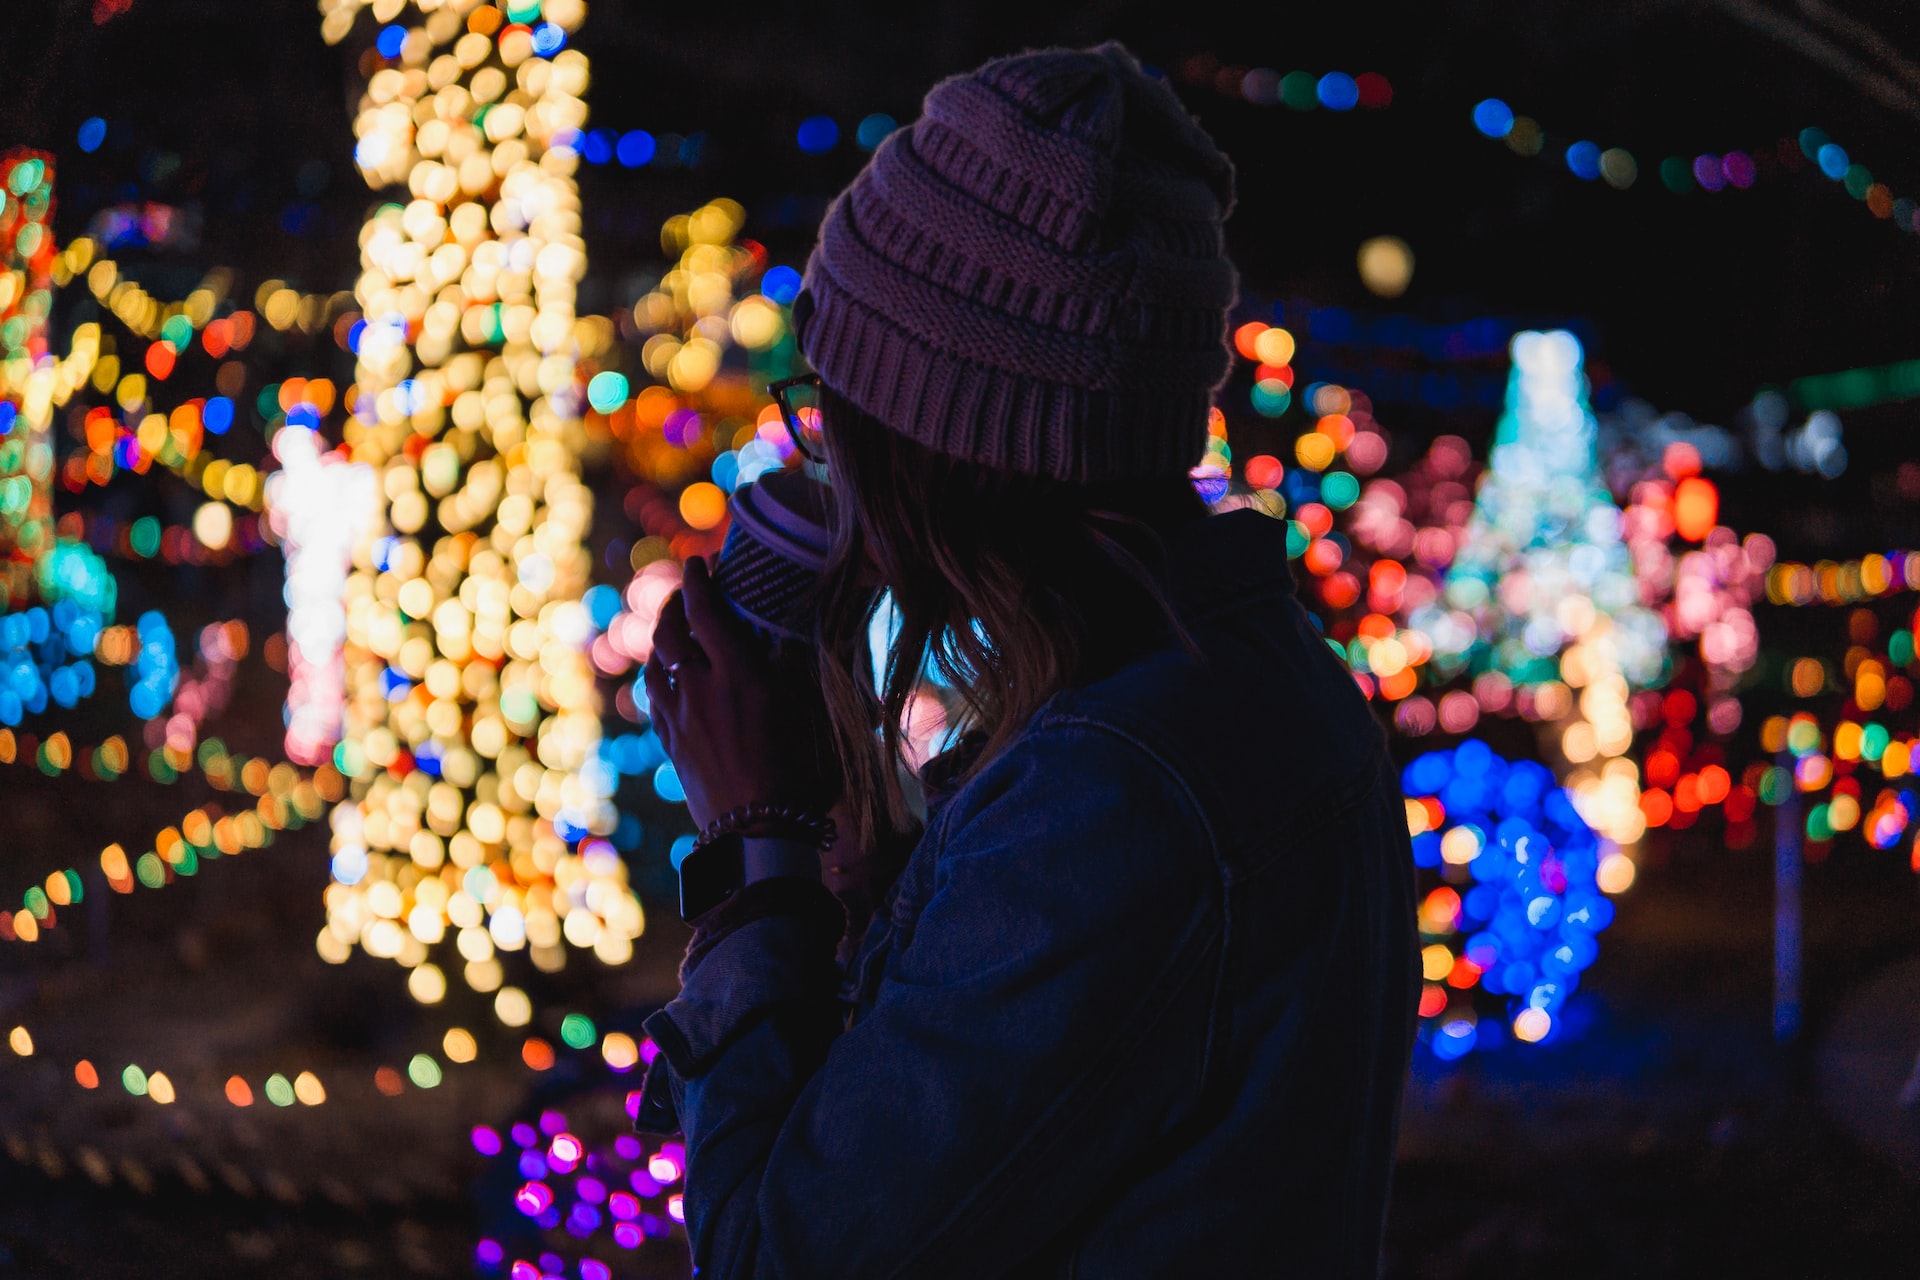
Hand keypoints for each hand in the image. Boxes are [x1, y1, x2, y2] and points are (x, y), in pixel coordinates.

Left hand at [642, 557, 837, 831]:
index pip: (707, 611)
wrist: (758, 833)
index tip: (700, 563)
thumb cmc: (799, 777)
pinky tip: (667, 674)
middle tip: (686, 591)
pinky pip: (655, 696)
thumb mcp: (808, 716)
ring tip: (674, 629)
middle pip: (670, 631)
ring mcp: (680, 718)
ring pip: (656, 663)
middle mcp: (702, 690)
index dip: (699, 581)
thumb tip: (786, 641)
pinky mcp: (671, 744)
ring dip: (662, 638)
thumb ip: (793, 672)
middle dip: (674, 603)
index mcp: (742, 677)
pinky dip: (659, 673)